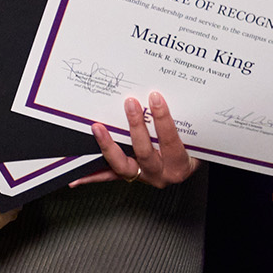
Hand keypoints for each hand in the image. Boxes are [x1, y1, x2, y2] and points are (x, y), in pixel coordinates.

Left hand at [71, 92, 198, 188]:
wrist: (186, 167)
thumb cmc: (191, 149)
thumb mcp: (195, 138)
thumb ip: (184, 121)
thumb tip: (165, 95)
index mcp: (179, 164)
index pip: (171, 141)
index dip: (163, 120)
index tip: (155, 98)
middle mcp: (160, 174)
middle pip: (145, 152)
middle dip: (136, 126)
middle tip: (129, 103)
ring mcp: (143, 177)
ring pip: (123, 165)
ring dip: (108, 146)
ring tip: (97, 128)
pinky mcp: (128, 177)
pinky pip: (108, 176)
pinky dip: (92, 176)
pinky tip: (77, 177)